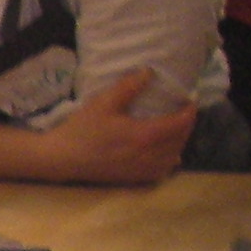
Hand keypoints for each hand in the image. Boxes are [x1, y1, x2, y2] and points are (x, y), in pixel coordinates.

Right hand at [46, 70, 197, 184]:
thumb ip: (129, 86)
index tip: (188, 99)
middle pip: (180, 140)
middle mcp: (148, 155)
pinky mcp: (133, 178)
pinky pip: (161, 171)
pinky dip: (168, 160)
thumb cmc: (81, 130)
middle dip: (186, 125)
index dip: (189, 110)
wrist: (60, 159)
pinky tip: (163, 153)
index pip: (181, 123)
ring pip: (174, 156)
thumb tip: (150, 72)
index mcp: (145, 135)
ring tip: (173, 131)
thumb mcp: (103, 102)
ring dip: (178, 143)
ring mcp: (141, 169)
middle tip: (181, 112)